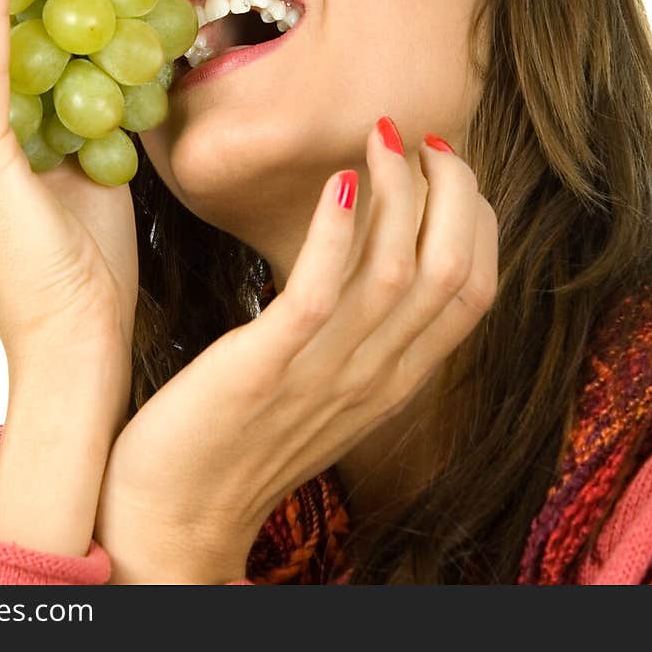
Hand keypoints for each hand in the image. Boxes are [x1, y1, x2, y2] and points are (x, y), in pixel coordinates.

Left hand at [93, 121, 497, 582]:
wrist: (176, 514)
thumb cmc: (246, 433)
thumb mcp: (326, 380)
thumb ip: (362, 327)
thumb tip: (378, 248)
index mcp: (396, 379)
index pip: (474, 290)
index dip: (476, 219)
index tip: (450, 166)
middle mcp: (373, 376)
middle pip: (450, 272)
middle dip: (452, 192)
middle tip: (424, 139)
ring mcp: (323, 374)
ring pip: (396, 271)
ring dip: (399, 193)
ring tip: (382, 137)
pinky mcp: (264, 366)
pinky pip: (317, 293)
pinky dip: (335, 233)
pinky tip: (337, 184)